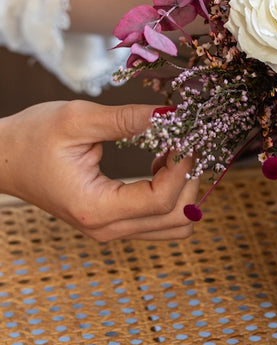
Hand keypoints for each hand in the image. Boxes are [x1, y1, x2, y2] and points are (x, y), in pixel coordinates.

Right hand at [0, 100, 197, 241]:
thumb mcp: (77, 119)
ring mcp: (113, 229)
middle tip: (184, 143)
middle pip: (178, 219)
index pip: (162, 200)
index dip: (183, 168)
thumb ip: (126, 119)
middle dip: (190, 180)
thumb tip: (170, 115)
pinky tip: (159, 162)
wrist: (2, 159)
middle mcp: (107, 228)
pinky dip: (173, 193)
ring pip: (175, 225)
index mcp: (96, 208)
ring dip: (184, 190)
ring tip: (170, 154)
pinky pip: (161, 218)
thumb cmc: (32, 137)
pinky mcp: (116, 222)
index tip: (186, 136)